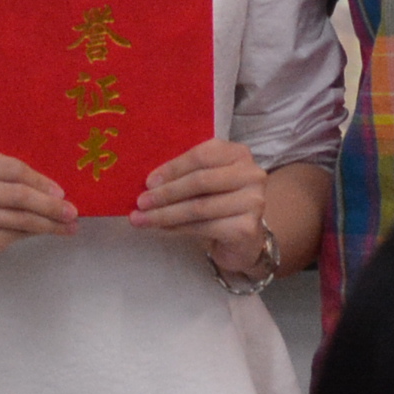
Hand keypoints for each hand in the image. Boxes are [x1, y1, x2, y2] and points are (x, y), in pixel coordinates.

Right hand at [0, 149, 74, 277]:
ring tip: (69, 225)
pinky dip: (37, 233)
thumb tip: (55, 190)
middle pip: (17, 192)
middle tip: (72, 211)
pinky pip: (15, 234)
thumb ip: (6, 181)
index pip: (11, 168)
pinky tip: (51, 234)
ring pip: (20, 216)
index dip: (39, 180)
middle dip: (49, 203)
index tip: (61, 191)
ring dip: (49, 221)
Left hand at [128, 137, 273, 275]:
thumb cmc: (219, 202)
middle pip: (199, 181)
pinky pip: (204, 226)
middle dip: (165, 193)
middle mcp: (251, 174)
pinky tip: (162, 228)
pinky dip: (178, 228)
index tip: (148, 182)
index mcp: (238, 153)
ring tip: (142, 219)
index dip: (172, 168)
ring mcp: (253, 201)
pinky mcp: (247, 228)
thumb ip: (184, 175)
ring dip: (165, 214)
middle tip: (141, 202)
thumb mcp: (205, 181)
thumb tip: (150, 183)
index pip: (201, 156)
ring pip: (198, 207)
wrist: (244, 239)